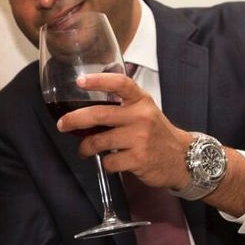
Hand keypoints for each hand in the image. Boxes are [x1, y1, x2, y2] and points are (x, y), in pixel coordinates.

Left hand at [57, 71, 192, 189]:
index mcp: (141, 101)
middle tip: (62, 125)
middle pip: (99, 114)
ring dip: (86, 147)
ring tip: (85, 149)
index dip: (98, 80)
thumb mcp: (145, 111)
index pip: (120, 84)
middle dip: (74, 120)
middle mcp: (141, 117)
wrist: (182, 158)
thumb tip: (86, 108)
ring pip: (99, 141)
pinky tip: (112, 161)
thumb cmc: (156, 133)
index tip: (79, 81)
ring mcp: (140, 139)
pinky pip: (109, 161)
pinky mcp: (138, 159)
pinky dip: (106, 163)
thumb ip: (122, 106)